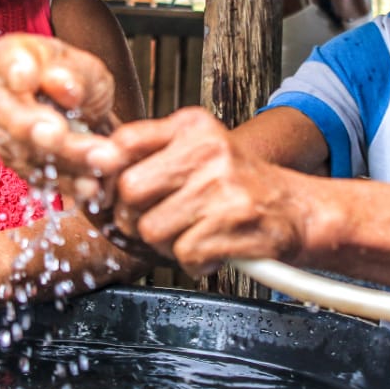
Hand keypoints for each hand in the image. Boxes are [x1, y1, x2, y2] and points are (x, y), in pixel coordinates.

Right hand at [0, 33, 126, 204]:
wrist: (87, 113)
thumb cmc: (80, 81)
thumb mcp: (86, 67)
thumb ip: (72, 73)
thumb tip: (60, 83)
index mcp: (9, 60)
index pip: (6, 64)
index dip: (16, 73)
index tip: (27, 77)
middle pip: (12, 118)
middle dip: (39, 129)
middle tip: (61, 133)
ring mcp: (4, 135)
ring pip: (30, 153)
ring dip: (67, 159)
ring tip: (102, 159)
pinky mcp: (21, 165)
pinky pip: (41, 179)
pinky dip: (68, 183)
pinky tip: (92, 186)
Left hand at [105, 107, 309, 275]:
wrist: (297, 210)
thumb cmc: (238, 186)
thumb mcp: (199, 153)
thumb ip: (150, 155)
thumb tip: (92, 170)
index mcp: (193, 127)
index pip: (124, 142)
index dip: (108, 174)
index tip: (115, 193)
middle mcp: (208, 149)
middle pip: (129, 191)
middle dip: (136, 217)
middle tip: (161, 222)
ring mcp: (222, 185)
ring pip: (152, 229)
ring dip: (168, 244)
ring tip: (195, 233)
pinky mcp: (234, 222)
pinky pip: (183, 254)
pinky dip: (195, 261)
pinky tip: (214, 247)